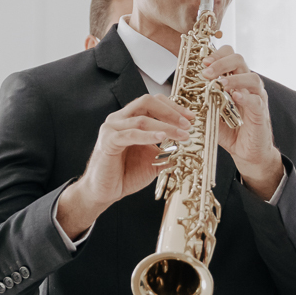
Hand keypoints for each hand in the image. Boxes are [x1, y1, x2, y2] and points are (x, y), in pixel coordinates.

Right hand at [57, 94, 193, 238]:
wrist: (105, 192)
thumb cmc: (126, 174)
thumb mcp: (153, 159)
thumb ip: (167, 149)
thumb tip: (187, 145)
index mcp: (130, 119)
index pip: (153, 102)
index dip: (173, 107)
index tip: (191, 117)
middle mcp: (120, 119)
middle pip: (147, 102)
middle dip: (171, 112)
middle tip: (187, 124)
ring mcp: (112, 128)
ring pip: (142, 119)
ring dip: (166, 126)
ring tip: (182, 135)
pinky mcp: (108, 142)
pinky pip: (130, 134)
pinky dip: (148, 135)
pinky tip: (161, 138)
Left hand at [201, 46, 282, 198]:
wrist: (247, 152)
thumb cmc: (231, 131)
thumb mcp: (211, 113)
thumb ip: (202, 100)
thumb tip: (181, 93)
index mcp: (235, 81)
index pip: (229, 56)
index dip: (216, 55)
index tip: (203, 62)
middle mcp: (247, 86)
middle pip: (239, 60)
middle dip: (220, 62)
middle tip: (206, 73)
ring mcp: (257, 98)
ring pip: (252, 78)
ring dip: (233, 78)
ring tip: (219, 84)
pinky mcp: (261, 113)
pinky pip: (256, 100)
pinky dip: (246, 97)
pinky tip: (235, 96)